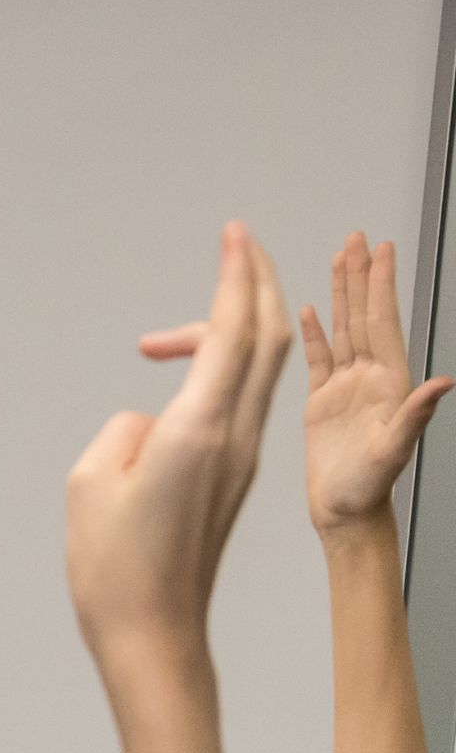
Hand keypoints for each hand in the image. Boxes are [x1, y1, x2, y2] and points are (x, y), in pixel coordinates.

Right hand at [72, 225, 292, 671]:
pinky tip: (203, 367)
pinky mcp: (233, 475)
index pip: (231, 332)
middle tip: (241, 245)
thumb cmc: (116, 567)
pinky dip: (231, 365)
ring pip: (259, 369)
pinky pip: (242, 401)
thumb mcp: (92, 482)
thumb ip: (126, 431)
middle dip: (258, 284)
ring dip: (243, 325)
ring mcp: (240, 457)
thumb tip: (150, 423)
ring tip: (202, 309)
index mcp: (197, 429)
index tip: (235, 234)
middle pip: (267, 339)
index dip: (236, 276)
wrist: (155, 632)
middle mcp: (233, 436)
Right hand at [281, 231, 452, 530]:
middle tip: (357, 239)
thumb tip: (444, 382)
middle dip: (360, 275)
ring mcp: (346, 387)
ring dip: (340, 294)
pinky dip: (315, 333)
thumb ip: (417, 413)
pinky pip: (319, 359)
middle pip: (363, 315)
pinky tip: (310, 312)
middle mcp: (369, 378)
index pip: (382, 322)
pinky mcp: (322, 402)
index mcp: (387, 382)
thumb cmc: (369, 489)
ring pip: (342, 329)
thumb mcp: (395, 451)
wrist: (345, 513)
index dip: (380, 285)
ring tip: (338, 260)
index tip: (379, 251)